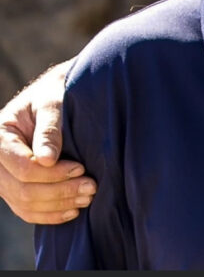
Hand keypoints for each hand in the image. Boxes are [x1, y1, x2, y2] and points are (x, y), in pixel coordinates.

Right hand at [0, 60, 94, 223]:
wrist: (59, 95)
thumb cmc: (56, 92)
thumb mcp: (53, 102)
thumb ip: (50, 128)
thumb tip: (47, 160)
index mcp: (1, 134)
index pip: (22, 166)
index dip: (52, 173)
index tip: (81, 167)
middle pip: (22, 189)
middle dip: (59, 192)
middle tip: (92, 187)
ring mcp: (5, 175)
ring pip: (25, 203)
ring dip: (58, 205)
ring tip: (88, 197)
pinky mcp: (18, 186)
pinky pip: (27, 209)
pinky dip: (50, 214)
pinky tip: (73, 211)